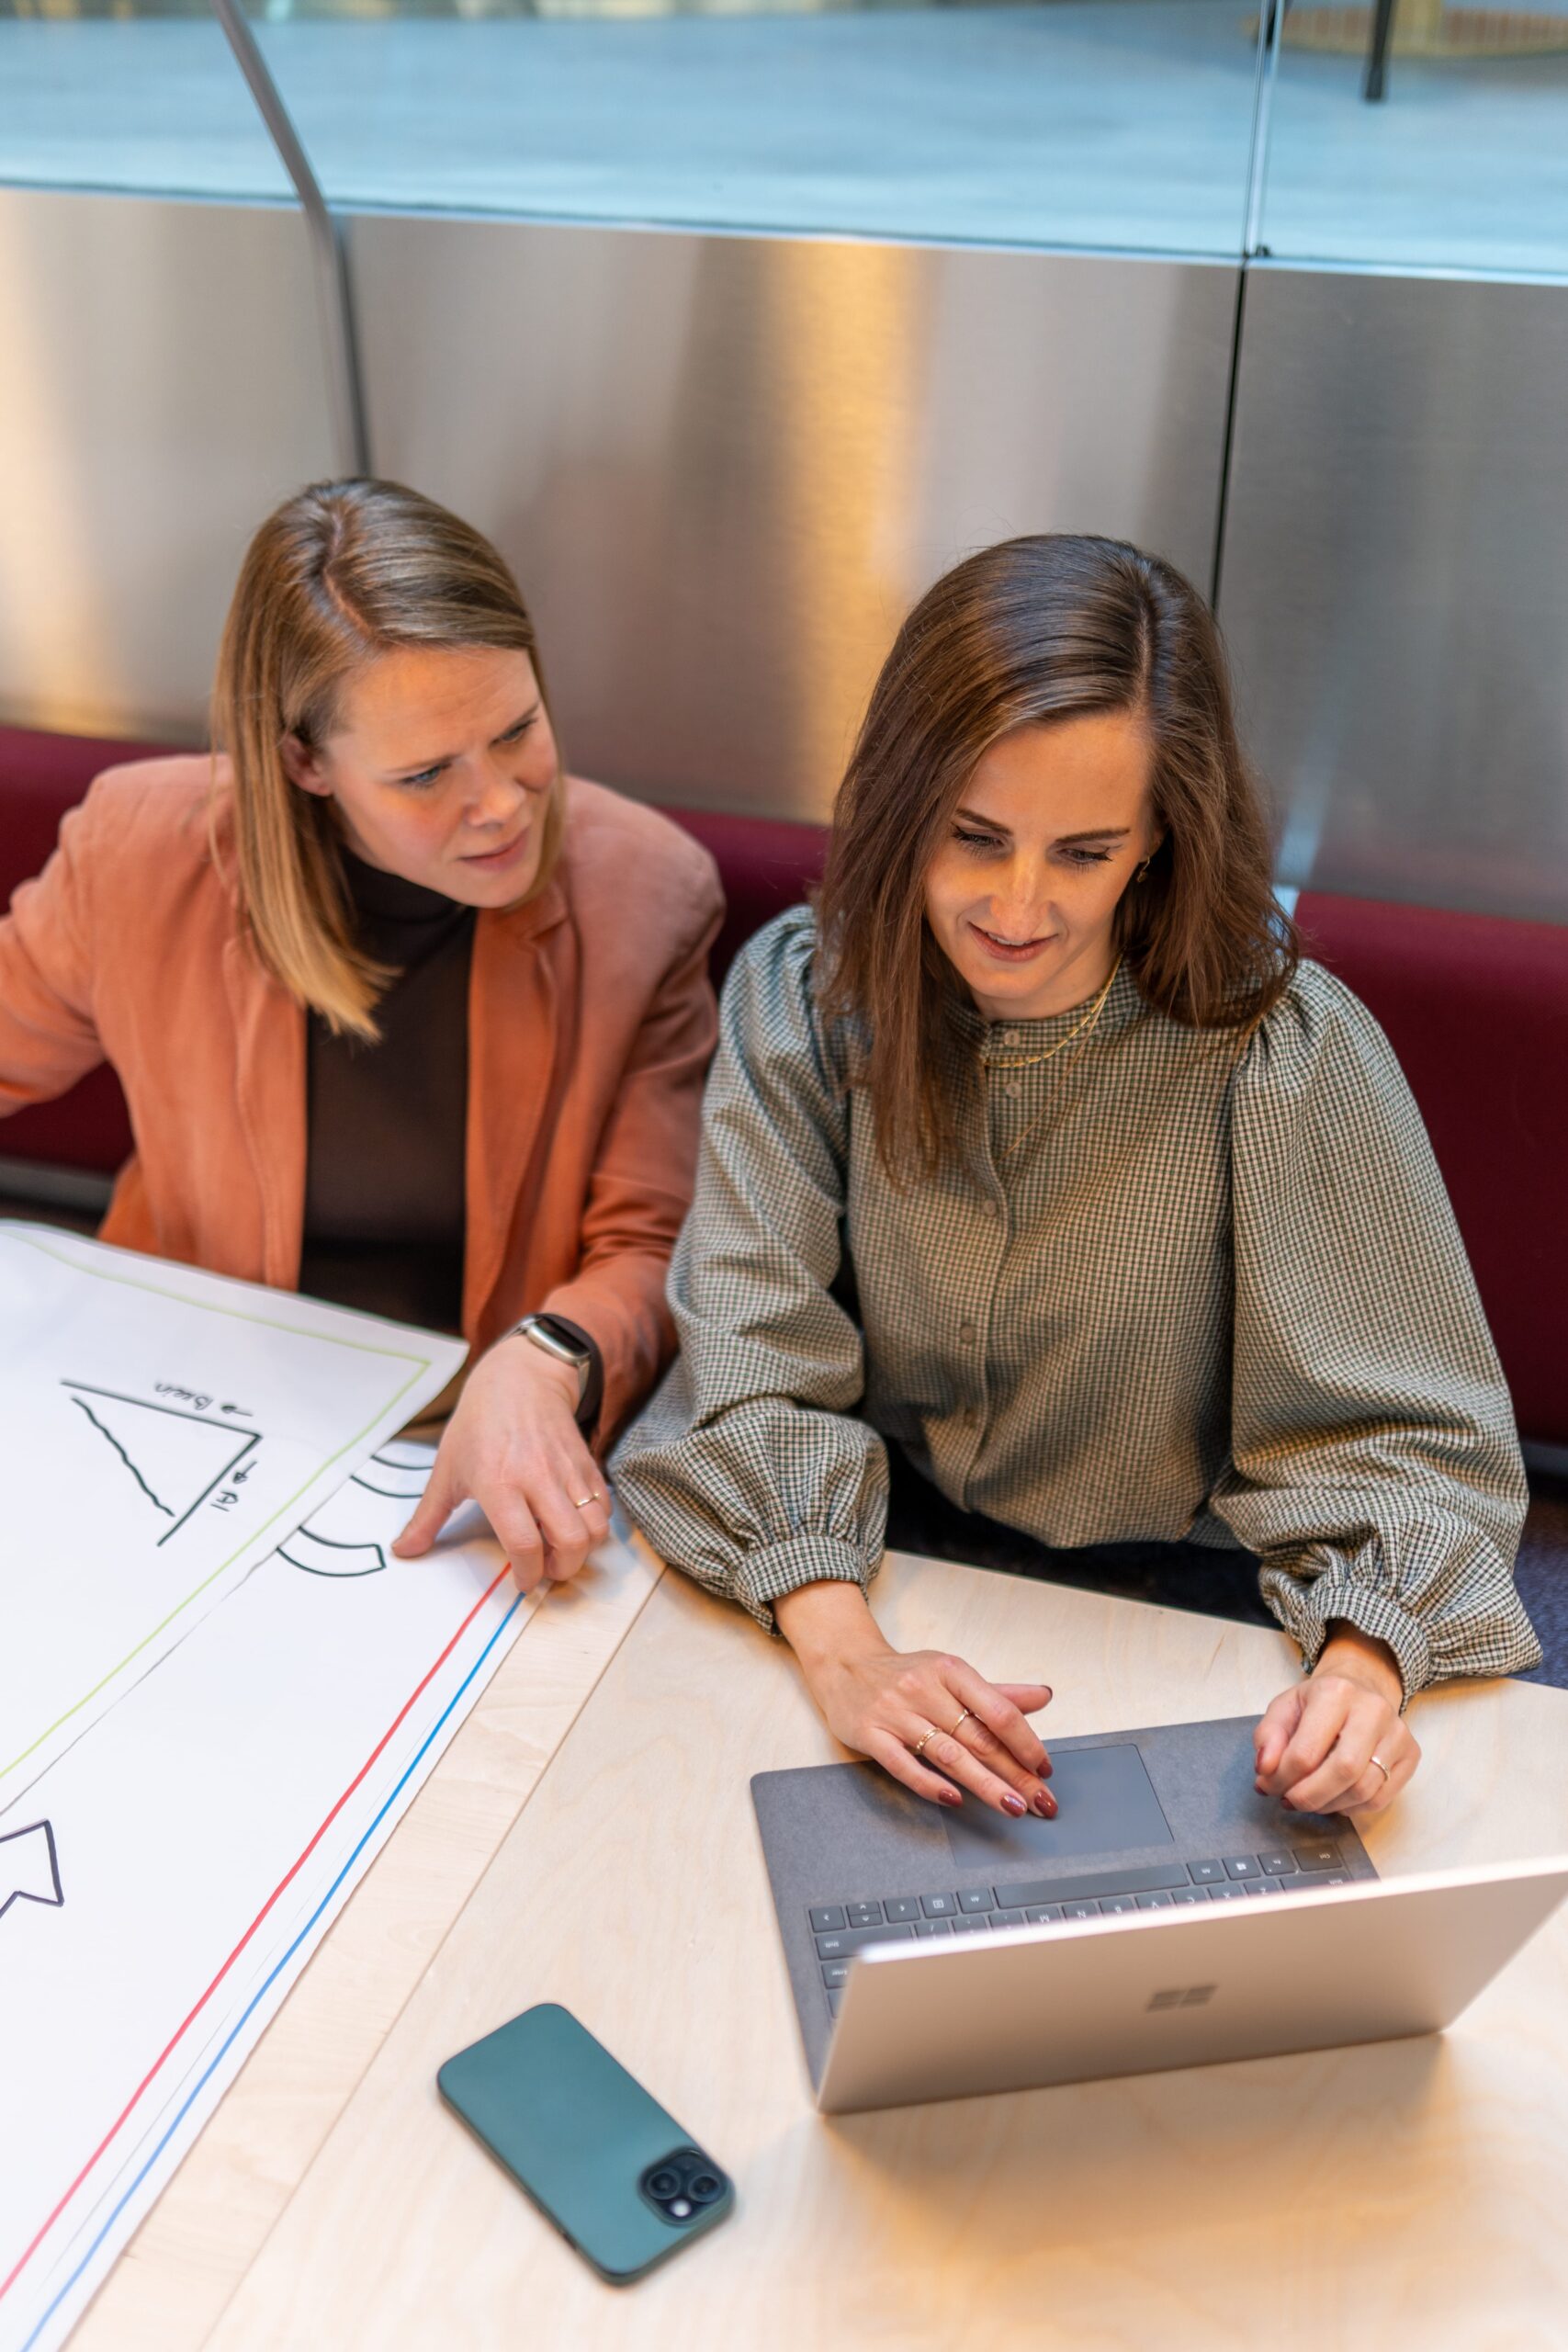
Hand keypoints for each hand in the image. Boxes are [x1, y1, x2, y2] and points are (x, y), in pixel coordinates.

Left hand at [392, 1334, 611, 1592]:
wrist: (520, 1378)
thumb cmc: (479, 1423)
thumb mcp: (447, 1469)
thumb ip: (427, 1517)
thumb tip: (403, 1550)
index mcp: (499, 1483)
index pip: (523, 1543)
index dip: (528, 1573)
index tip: (523, 1583)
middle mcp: (538, 1478)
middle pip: (570, 1541)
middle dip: (563, 1569)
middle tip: (547, 1569)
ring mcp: (567, 1471)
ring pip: (595, 1527)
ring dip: (583, 1549)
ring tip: (561, 1549)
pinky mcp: (587, 1464)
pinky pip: (604, 1507)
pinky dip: (594, 1524)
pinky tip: (572, 1522)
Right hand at [774, 1581, 1055, 1817]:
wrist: (845, 1665)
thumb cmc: (907, 1674)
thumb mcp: (952, 1674)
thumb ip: (997, 1693)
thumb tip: (1044, 1696)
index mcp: (951, 1671)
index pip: (998, 1710)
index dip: (1026, 1741)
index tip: (1045, 1768)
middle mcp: (924, 1689)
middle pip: (978, 1738)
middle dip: (1015, 1773)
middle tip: (1041, 1802)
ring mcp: (896, 1712)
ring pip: (947, 1754)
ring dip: (984, 1784)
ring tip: (1012, 1806)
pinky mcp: (870, 1734)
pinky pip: (903, 1764)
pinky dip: (930, 1784)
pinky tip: (954, 1799)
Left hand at [1253, 1624, 1418, 1816]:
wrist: (1361, 1686)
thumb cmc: (1318, 1702)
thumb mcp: (1284, 1708)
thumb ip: (1268, 1737)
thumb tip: (1265, 1770)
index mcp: (1336, 1692)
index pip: (1306, 1751)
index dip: (1282, 1778)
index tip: (1268, 1786)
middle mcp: (1373, 1710)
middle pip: (1343, 1772)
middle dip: (1309, 1797)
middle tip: (1289, 1801)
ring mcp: (1397, 1733)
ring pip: (1364, 1790)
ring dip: (1329, 1805)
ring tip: (1309, 1800)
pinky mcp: (1411, 1754)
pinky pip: (1381, 1798)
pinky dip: (1352, 1808)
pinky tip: (1334, 1798)